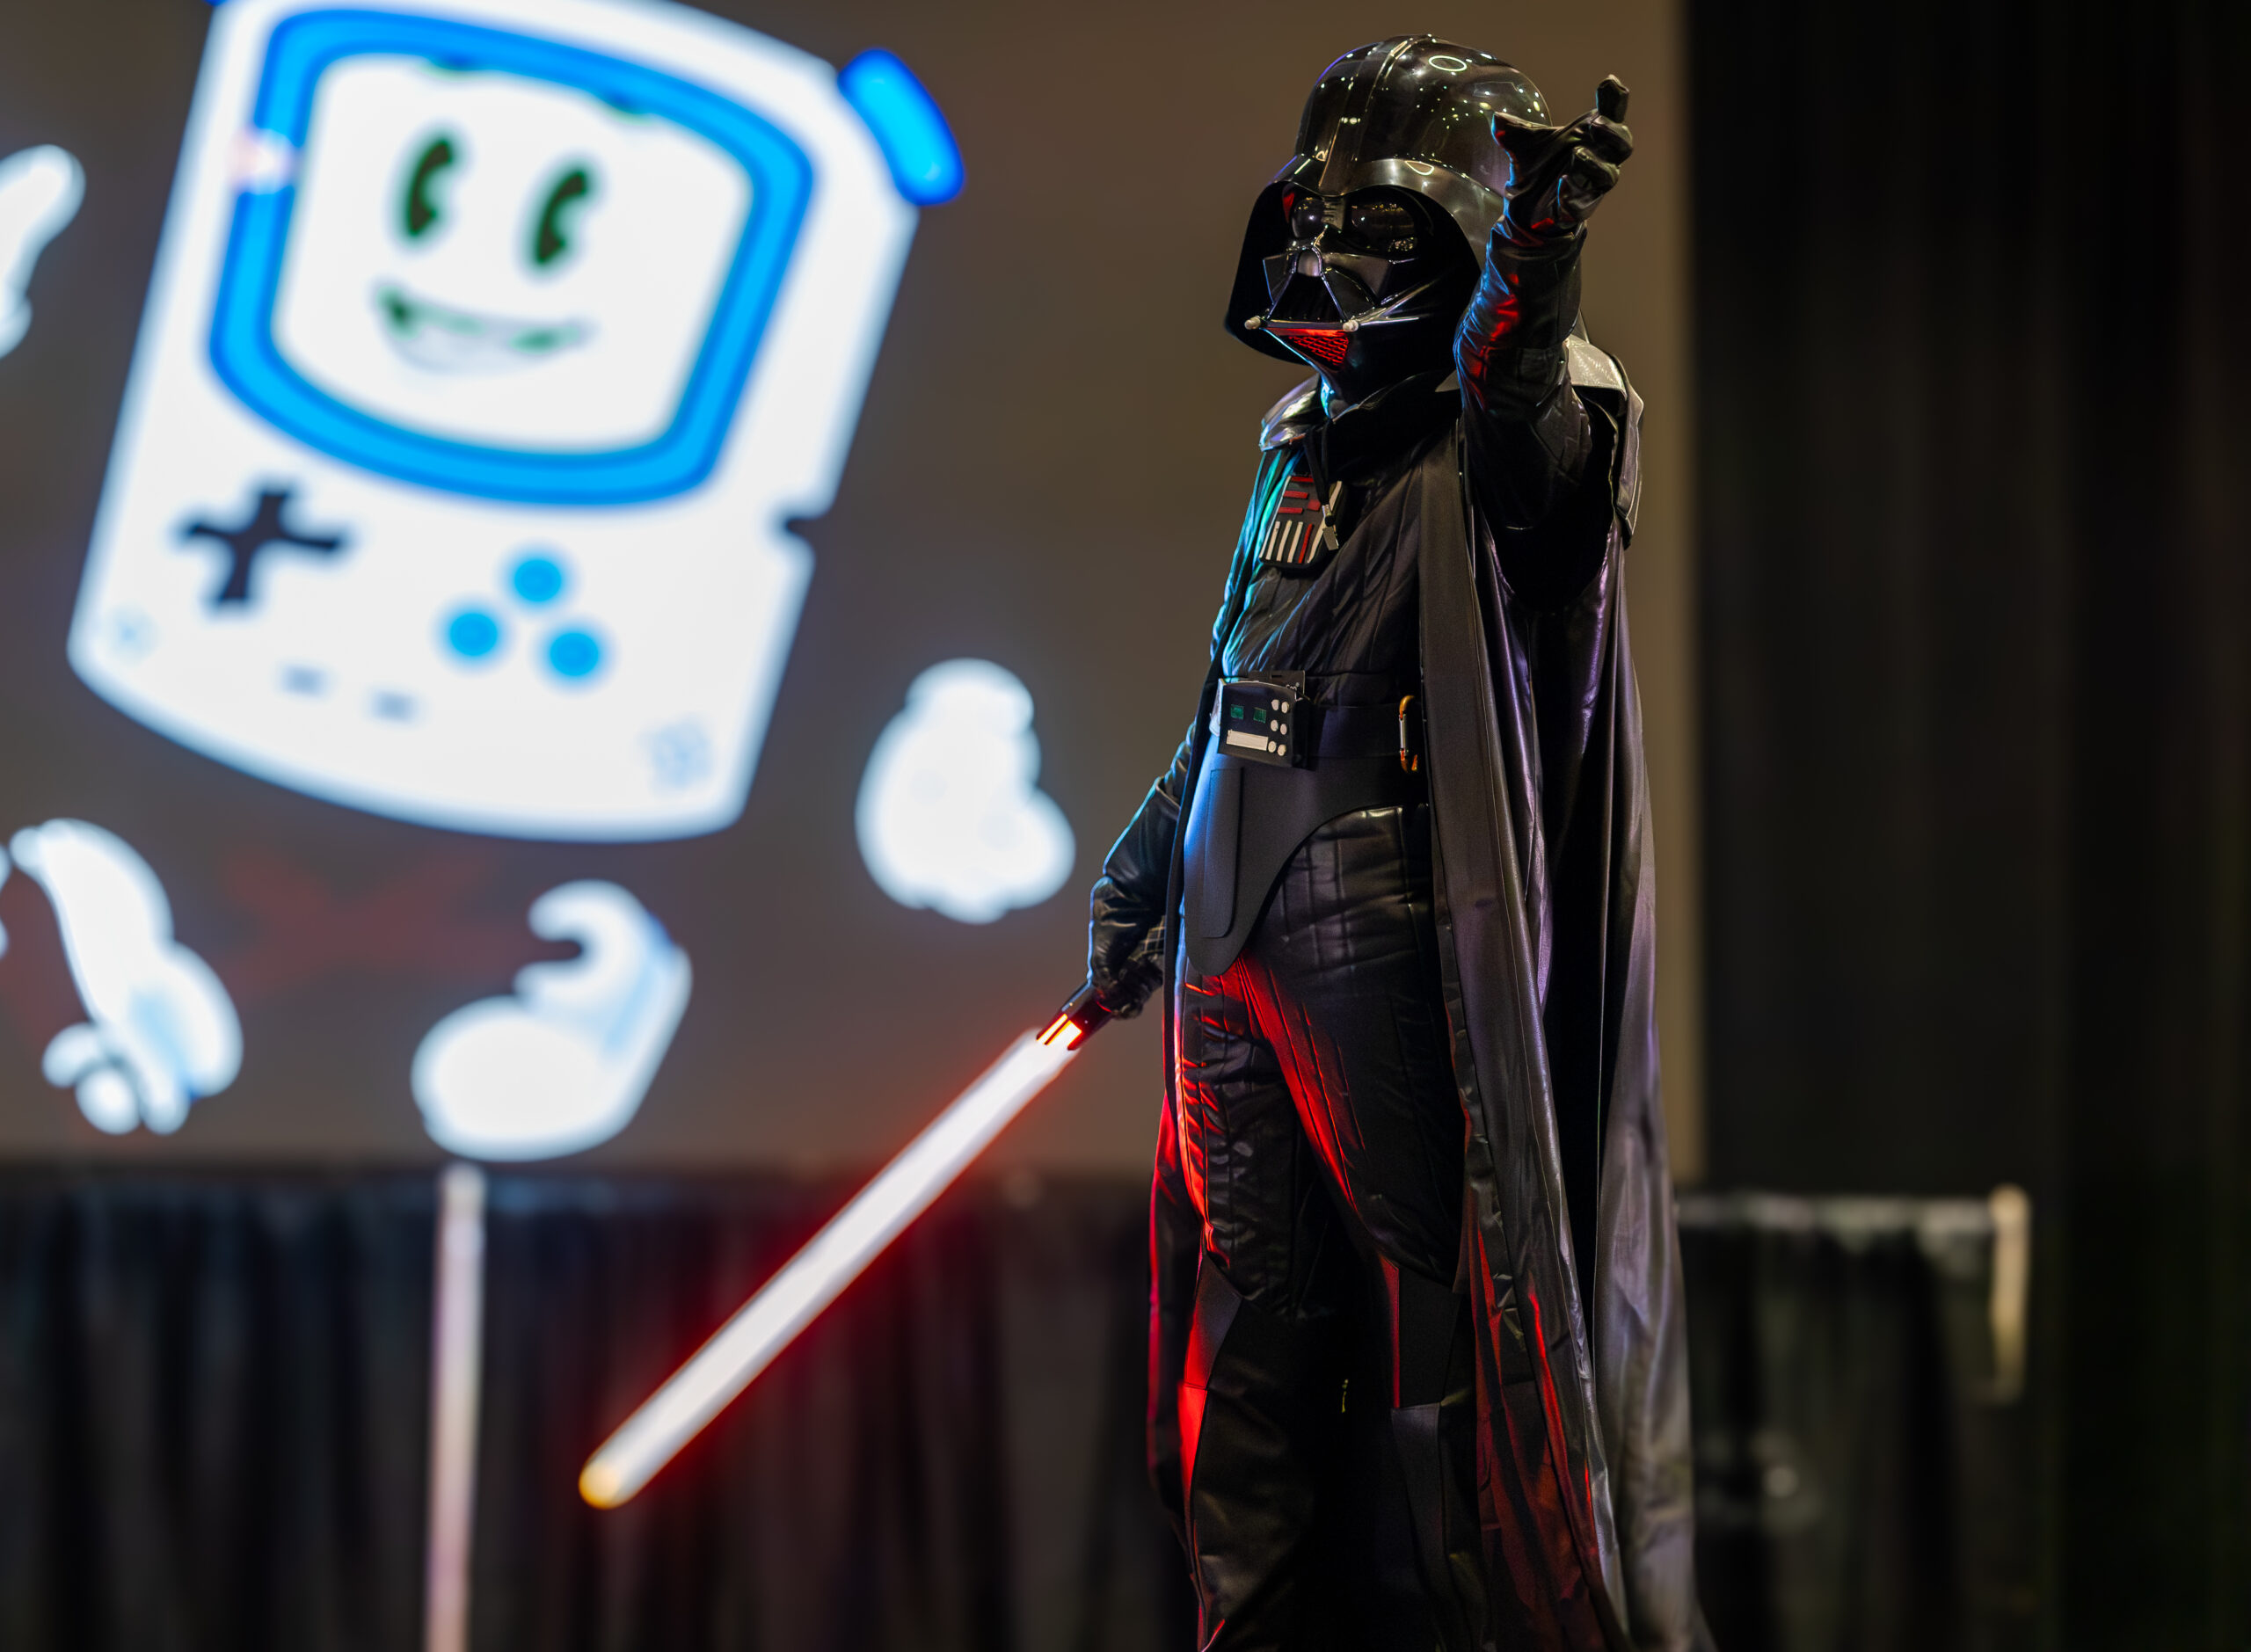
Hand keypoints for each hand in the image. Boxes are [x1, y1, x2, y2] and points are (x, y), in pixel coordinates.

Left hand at [1494, 76, 1633, 242]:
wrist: (1529, 206)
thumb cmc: (1541, 166)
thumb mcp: (1526, 144)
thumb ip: (1514, 130)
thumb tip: (1497, 119)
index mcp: (1592, 137)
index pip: (1612, 114)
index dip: (1615, 99)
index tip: (1610, 80)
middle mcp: (1601, 159)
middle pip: (1623, 144)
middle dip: (1613, 133)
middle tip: (1595, 124)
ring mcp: (1593, 186)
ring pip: (1608, 175)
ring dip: (1594, 164)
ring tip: (1577, 155)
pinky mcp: (1580, 209)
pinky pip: (1583, 205)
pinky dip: (1574, 196)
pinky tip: (1562, 187)